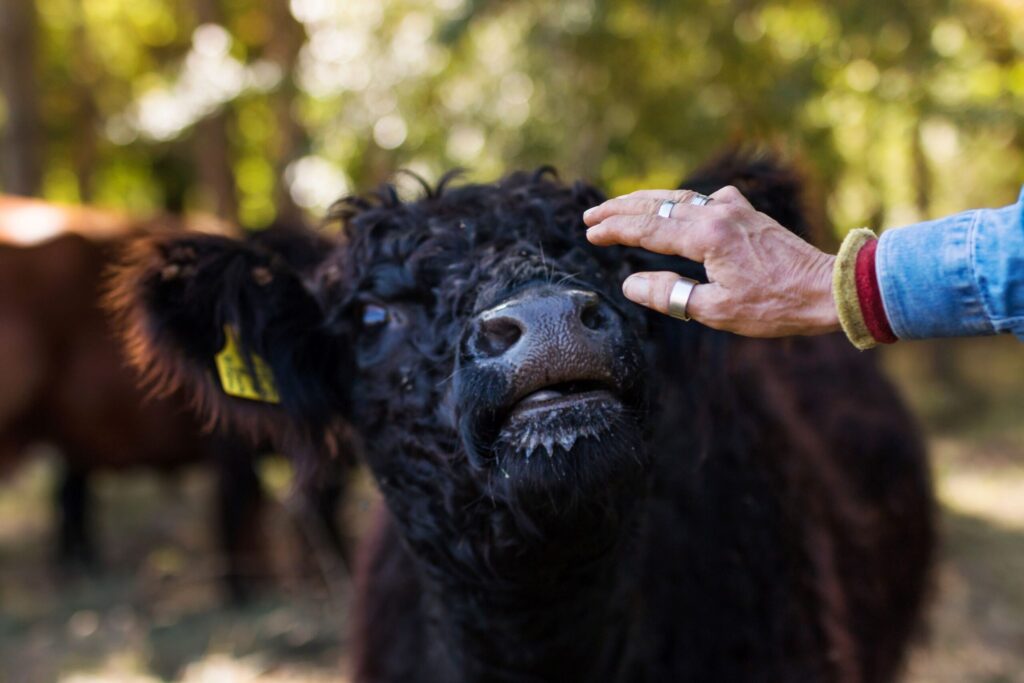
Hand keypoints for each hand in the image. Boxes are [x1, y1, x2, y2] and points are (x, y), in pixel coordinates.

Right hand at [584, 186, 839, 337]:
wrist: (828, 288)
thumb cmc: (774, 306)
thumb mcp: (716, 311)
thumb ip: (670, 295)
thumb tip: (629, 284)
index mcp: (707, 237)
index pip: (648, 229)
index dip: (615, 230)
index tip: (590, 232)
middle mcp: (718, 213)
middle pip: (657, 205)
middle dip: (621, 209)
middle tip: (591, 216)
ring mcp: (733, 208)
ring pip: (677, 199)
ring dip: (644, 204)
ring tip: (618, 209)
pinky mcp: (746, 212)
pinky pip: (700, 202)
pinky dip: (675, 205)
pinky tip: (670, 211)